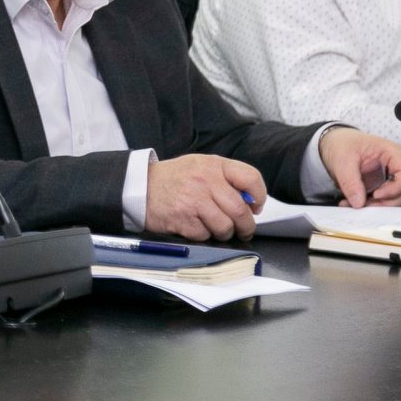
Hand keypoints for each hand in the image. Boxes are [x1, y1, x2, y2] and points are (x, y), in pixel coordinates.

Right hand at [142, 155, 265, 240]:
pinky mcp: (183, 219)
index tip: (256, 206)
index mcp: (214, 165)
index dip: (259, 196)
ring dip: (224, 233)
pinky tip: (195, 226)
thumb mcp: (201, 167)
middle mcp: (206, 180)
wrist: (141, 186)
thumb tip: (250, 202)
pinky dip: (203, 235)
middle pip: (240, 210)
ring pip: (225, 227)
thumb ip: (226, 179)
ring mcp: (194, 200)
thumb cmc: (175, 179)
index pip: (250, 178)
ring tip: (216, 229)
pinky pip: (205, 235)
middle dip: (246, 226)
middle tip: (244, 230)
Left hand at [318, 127, 400, 206]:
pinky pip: (380, 202)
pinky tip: (350, 203)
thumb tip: (358, 203)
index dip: (395, 189)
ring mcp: (388, 179)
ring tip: (353, 204)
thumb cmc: (342, 144)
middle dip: (385, 203)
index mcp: (392, 153)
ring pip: (393, 200)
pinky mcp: (379, 188)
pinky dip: (367, 206)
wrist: (333, 143)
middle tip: (363, 206)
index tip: (376, 195)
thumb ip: (350, 181)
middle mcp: (394, 167)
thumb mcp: (342, 160)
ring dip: (376, 207)